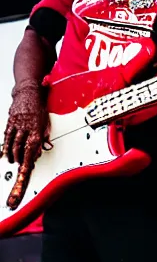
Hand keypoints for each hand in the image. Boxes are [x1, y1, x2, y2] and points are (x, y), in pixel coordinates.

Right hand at [1, 83, 49, 209]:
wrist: (29, 92)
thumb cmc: (39, 107)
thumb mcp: (46, 121)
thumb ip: (45, 136)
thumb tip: (45, 148)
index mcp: (37, 128)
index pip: (33, 148)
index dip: (29, 160)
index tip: (28, 169)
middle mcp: (27, 127)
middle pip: (21, 147)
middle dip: (21, 159)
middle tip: (22, 165)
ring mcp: (17, 124)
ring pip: (12, 143)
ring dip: (12, 155)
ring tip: (13, 161)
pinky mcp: (10, 122)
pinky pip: (6, 136)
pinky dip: (5, 146)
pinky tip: (5, 153)